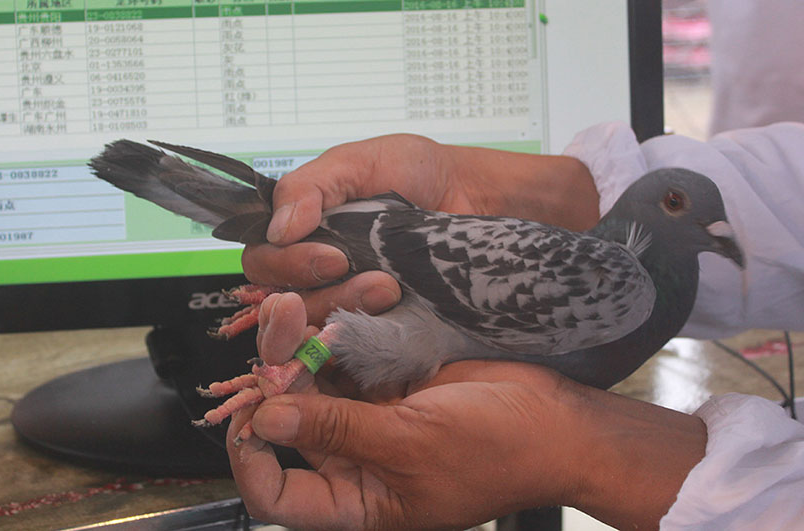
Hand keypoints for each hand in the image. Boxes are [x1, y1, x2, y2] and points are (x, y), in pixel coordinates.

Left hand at [227, 293, 706, 530]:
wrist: (555, 419)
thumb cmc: (494, 451)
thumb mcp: (410, 446)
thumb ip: (337, 431)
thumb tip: (266, 420)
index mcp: (354, 500)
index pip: (276, 493)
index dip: (251, 459)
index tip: (248, 413)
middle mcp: (351, 462)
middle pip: (286, 423)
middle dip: (274, 376)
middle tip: (276, 327)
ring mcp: (367, 418)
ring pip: (309, 382)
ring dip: (297, 345)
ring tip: (291, 303)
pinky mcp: (384, 380)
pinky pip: (342, 357)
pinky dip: (331, 333)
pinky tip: (323, 304)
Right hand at [242, 134, 599, 324]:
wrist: (481, 197)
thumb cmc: (422, 172)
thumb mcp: (362, 160)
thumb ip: (313, 185)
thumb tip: (278, 226)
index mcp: (304, 228)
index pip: (262, 257)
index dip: (285, 262)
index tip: (328, 254)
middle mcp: (317, 266)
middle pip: (278, 296)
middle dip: (311, 286)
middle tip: (350, 266)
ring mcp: (347, 296)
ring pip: (313, 321)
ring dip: (345, 304)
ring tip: (390, 286)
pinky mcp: (378, 323)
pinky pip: (352, 340)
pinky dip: (365, 329)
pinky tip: (394, 310)